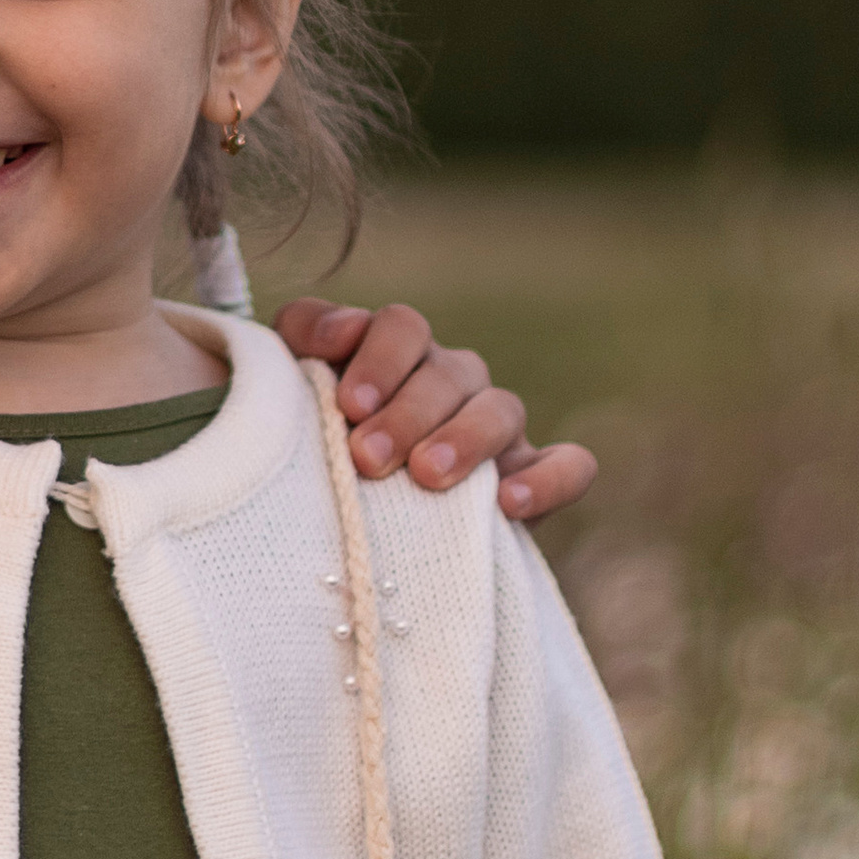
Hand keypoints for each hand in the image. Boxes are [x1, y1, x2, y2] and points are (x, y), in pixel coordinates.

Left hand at [272, 299, 597, 524]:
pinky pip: (569, 465)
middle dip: (406, 413)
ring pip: (502, 409)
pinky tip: (509, 503)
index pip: (402, 327)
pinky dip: (547, 479)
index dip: (379, 357)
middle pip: (447, 373)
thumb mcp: (289, 393)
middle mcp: (452, 381)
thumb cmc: (308, 451)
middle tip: (368, 457)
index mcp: (397, 353)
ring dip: (465, 438)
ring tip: (427, 476)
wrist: (341, 530)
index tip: (348, 405)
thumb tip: (343, 330)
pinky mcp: (531, 477)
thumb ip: (304, 339)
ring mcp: (497, 428)